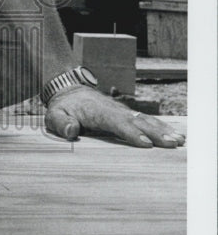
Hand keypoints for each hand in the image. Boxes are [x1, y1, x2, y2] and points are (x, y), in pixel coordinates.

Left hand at [44, 86, 184, 148]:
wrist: (70, 90)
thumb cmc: (63, 106)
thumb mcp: (54, 114)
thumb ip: (61, 123)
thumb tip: (70, 130)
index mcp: (98, 112)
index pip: (117, 123)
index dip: (132, 133)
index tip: (146, 144)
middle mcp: (115, 110)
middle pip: (137, 122)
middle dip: (156, 133)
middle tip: (173, 143)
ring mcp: (122, 111)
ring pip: (145, 120)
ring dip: (163, 130)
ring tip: (179, 140)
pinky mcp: (126, 114)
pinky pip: (145, 120)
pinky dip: (161, 127)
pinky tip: (174, 134)